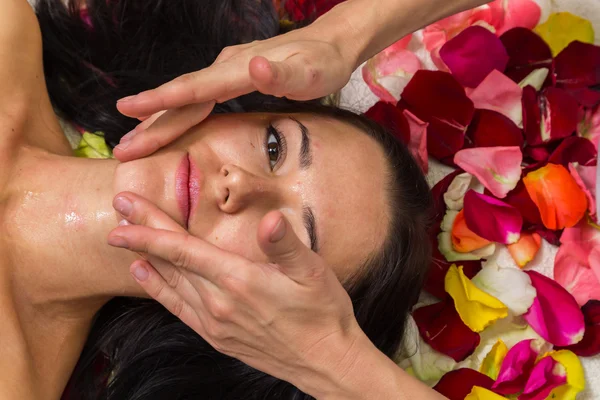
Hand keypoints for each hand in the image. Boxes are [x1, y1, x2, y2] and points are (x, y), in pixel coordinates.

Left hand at [107, 192, 365, 397]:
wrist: (326, 361)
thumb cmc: (322, 313)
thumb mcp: (313, 272)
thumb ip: (285, 245)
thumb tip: (270, 220)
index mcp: (239, 280)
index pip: (183, 249)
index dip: (150, 228)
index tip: (126, 209)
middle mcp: (219, 302)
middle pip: (171, 262)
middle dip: (141, 233)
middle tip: (119, 208)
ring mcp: (215, 323)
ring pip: (170, 284)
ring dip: (146, 257)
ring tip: (125, 237)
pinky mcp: (217, 336)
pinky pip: (178, 309)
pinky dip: (158, 290)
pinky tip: (144, 275)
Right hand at [113, 19, 357, 161]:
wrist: (330, 43)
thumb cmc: (322, 62)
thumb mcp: (311, 72)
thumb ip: (282, 73)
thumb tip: (252, 66)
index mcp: (238, 70)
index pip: (193, 89)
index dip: (161, 103)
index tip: (127, 112)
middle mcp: (226, 67)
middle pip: (181, 97)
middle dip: (150, 123)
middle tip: (122, 150)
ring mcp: (227, 70)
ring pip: (186, 97)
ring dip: (158, 119)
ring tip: (133, 139)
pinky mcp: (232, 76)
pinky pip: (197, 97)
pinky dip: (177, 112)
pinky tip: (167, 120)